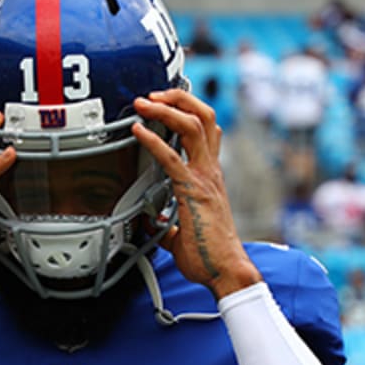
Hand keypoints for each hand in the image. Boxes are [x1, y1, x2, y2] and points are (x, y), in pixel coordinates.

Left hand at [131, 90, 260, 299]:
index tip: (164, 102)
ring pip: (194, 126)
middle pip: (203, 116)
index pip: (206, 130)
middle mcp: (211, 171)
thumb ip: (168, 224)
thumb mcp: (182, 234)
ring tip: (144, 104)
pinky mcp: (194, 191)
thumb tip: (152, 223)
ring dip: (166, 109)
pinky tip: (138, 131)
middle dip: (178, 98)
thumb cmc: (209, 255)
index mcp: (210, 176)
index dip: (187, 109)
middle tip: (153, 94)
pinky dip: (153, 139)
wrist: (226, 271)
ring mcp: (205, 178)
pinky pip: (173, 157)